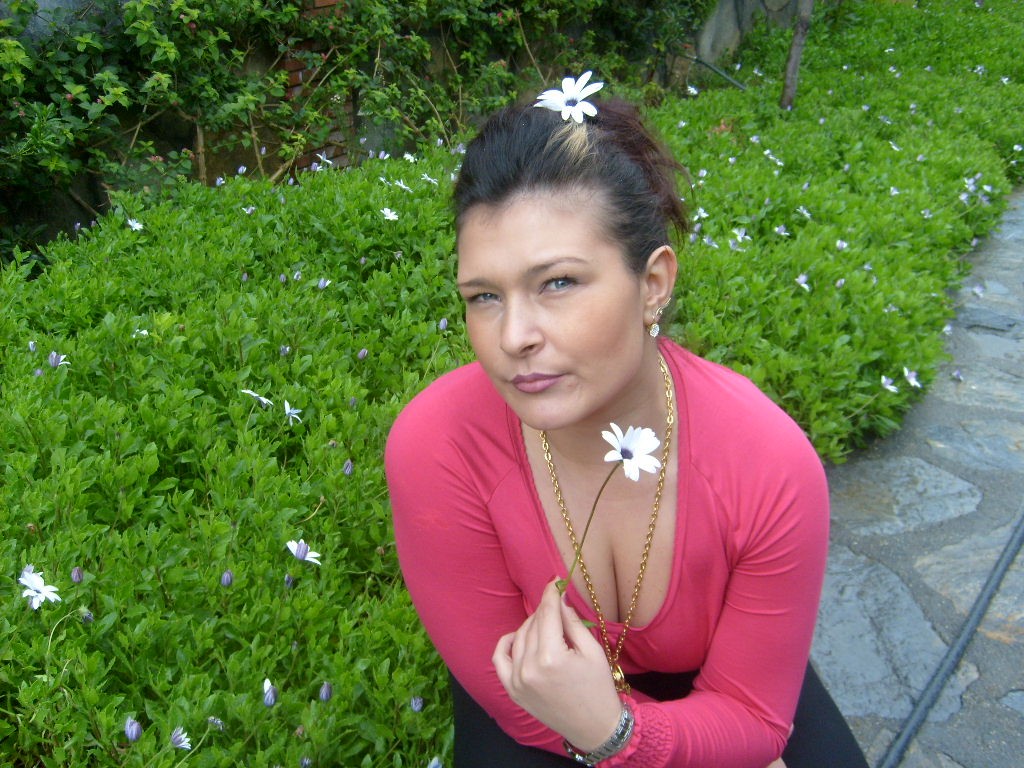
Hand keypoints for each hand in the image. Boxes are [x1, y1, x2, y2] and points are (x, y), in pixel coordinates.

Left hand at [492, 579, 622, 751]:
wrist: (593, 727)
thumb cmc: (598, 688)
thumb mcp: (592, 651)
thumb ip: (572, 622)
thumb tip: (559, 598)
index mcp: (551, 658)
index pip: (548, 614)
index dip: (551, 594)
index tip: (554, 580)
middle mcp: (529, 668)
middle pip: (534, 624)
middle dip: (546, 609)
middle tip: (557, 602)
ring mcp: (517, 680)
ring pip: (519, 636)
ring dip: (532, 624)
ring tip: (547, 623)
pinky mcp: (512, 690)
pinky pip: (499, 658)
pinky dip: (507, 643)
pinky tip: (518, 636)